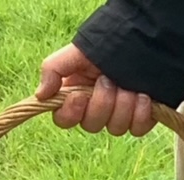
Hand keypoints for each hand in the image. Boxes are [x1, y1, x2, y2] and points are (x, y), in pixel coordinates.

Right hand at [35, 44, 155, 136]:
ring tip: (129, 87)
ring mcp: (118, 118)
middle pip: (92, 126)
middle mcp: (96, 111)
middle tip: (109, 81)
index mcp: (76, 96)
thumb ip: (54, 70)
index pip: (64, 120)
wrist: (141, 44)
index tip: (80, 96)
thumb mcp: (77, 53)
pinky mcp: (138, 121)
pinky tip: (143, 96)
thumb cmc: (107, 47)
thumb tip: (40, 95)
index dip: (71, 113)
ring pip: (115, 129)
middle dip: (102, 103)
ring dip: (123, 105)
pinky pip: (136, 130)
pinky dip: (140, 113)